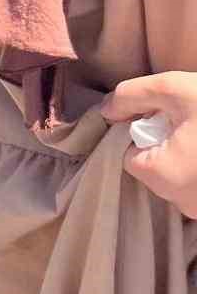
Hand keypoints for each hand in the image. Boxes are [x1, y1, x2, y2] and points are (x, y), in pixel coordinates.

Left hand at [102, 71, 196, 217]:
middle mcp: (185, 204)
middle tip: (194, 126)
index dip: (145, 134)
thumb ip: (131, 96)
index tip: (169, 120)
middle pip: (158, 173)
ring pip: (183, 182)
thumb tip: (106, 111)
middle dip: (169, 148)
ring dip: (191, 161)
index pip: (131, 157)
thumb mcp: (174, 89)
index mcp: (164, 177)